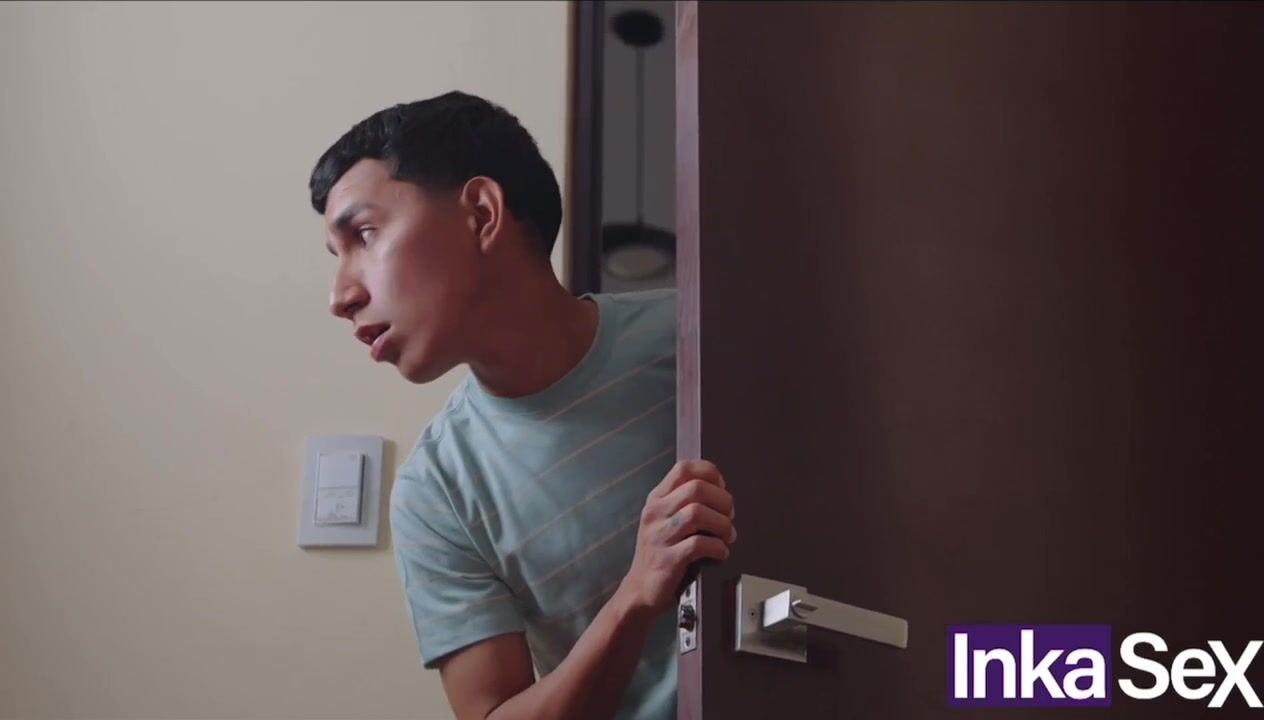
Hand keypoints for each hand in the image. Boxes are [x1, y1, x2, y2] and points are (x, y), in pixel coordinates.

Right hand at [617, 459, 736, 614]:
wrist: (639, 590)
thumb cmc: (659, 553)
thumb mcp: (664, 520)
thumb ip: (685, 503)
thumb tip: (721, 493)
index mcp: (657, 498)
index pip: (684, 468)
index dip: (711, 474)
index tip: (722, 490)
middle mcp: (656, 513)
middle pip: (696, 488)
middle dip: (722, 501)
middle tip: (729, 517)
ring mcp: (659, 536)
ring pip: (698, 513)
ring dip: (722, 525)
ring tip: (727, 536)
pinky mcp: (667, 560)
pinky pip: (699, 544)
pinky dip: (718, 547)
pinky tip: (720, 552)